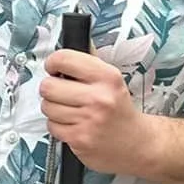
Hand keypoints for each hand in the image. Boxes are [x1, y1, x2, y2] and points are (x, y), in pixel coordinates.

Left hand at [40, 49, 158, 177]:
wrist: (137, 143)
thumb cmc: (120, 110)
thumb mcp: (112, 81)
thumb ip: (91, 62)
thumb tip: (74, 41)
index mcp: (107, 78)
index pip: (64, 59)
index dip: (53, 63)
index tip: (54, 68)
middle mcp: (99, 98)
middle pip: (48, 86)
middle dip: (51, 89)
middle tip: (62, 92)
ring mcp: (88, 120)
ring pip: (47, 107)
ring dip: (54, 109)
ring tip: (70, 110)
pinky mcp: (79, 139)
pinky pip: (51, 126)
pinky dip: (58, 126)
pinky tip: (73, 124)